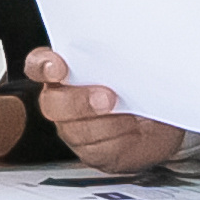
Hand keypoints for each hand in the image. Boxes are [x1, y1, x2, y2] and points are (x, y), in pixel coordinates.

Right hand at [24, 47, 184, 171]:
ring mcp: (74, 129)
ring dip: (106, 123)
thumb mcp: (131, 62)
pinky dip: (118, 139)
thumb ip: (115, 55)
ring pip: (76, 131)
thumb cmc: (142, 83)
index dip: (42, 66)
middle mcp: (63, 100)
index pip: (39, 65)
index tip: (57, 67)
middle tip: (109, 97)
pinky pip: (97, 150)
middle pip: (53, 104)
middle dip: (80, 101)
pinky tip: (133, 130)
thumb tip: (123, 48)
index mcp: (65, 71)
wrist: (160, 117)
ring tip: (130, 115)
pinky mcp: (92, 151)